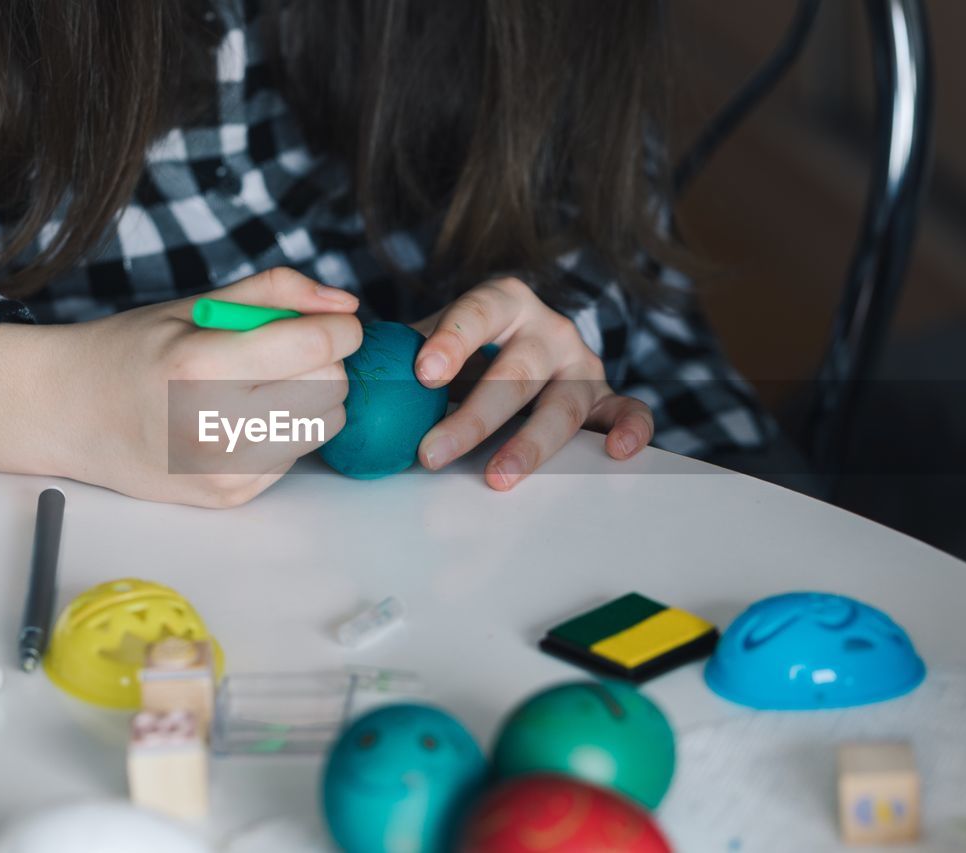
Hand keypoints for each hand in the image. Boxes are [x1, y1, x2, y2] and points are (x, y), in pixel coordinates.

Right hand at [0, 267, 360, 506]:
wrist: (69, 415)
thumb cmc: (132, 353)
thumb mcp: (194, 306)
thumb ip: (274, 293)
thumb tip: (345, 305)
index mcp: (200, 365)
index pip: (316, 347)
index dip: (342, 330)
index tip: (338, 325)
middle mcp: (212, 425)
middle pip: (330, 387)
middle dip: (323, 363)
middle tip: (285, 354)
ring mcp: (221, 470)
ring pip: (323, 425)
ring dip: (310, 400)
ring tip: (262, 387)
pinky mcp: (229, 497)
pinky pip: (296, 456)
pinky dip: (284, 433)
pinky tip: (241, 421)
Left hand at [412, 276, 652, 490]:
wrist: (520, 345)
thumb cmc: (466, 348)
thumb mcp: (432, 338)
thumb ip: (395, 350)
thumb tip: (332, 369)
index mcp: (502, 301)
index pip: (478, 313)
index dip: (453, 340)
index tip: (424, 372)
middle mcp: (548, 329)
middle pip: (515, 372)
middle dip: (473, 416)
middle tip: (432, 452)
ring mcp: (581, 365)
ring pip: (564, 404)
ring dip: (530, 443)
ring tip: (497, 477)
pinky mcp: (607, 397)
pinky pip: (628, 411)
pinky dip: (632, 429)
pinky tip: (617, 453)